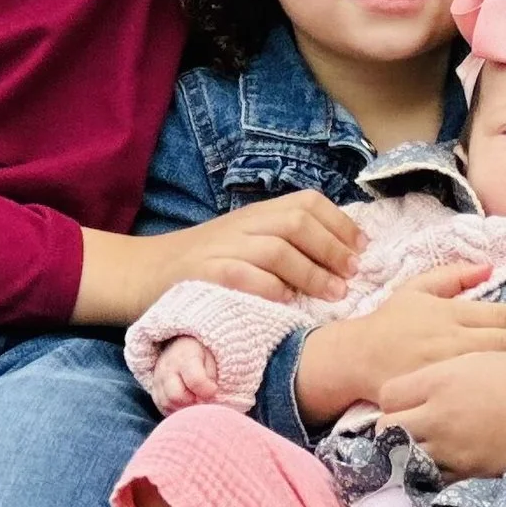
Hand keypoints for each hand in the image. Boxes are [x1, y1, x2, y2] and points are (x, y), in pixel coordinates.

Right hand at [96, 194, 360, 326]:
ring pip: (277, 249)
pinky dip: (272, 289)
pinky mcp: (205, 274)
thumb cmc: (203, 264)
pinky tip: (289, 303)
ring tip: (334, 294)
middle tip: (353, 274)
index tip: (362, 248)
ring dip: (312, 272)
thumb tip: (339, 255)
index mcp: (255, 213)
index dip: (340, 223)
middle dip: (332, 247)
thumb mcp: (244, 241)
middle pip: (297, 222)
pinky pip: (246, 277)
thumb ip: (281, 242)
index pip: (307, 203)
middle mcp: (241, 225)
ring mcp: (222, 247)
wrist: (143, 272)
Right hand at [149, 336, 221, 411]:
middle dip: (193, 401)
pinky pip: (163, 408)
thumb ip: (210, 377)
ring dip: (185, 407)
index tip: (214, 389)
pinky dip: (176, 410)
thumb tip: (208, 395)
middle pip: (176, 396)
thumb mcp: (211, 358)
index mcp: (185, 355)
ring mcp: (157, 380)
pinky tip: (186, 403)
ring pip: (168, 405)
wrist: (179, 348)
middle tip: (202, 397)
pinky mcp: (154, 392)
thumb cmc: (200, 355)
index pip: (194, 379)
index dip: (207, 389)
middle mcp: (166, 367)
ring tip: (195, 399)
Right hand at [294, 263, 505, 429]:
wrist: (354, 359)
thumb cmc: (387, 324)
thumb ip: (452, 276)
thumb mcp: (416, 290)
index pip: (499, 317)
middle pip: (504, 342)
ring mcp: (444, 369)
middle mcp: (450, 340)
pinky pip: (474, 392)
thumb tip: (489, 266)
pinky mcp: (436, 394)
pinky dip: (501, 392)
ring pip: (495, 367)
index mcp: (449, 314)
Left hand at [376, 349, 505, 478]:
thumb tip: (414, 391)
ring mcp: (453, 448)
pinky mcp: (469, 473)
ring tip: (426, 441)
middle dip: (394, 425)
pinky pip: (434, 476)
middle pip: (387, 428)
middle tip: (410, 421)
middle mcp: (440, 416)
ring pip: (405, 456)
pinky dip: (434, 469)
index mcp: (441, 381)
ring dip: (410, 450)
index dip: (394, 397)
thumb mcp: (477, 359)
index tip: (406, 398)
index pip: (388, 395)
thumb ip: (440, 375)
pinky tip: (447, 457)